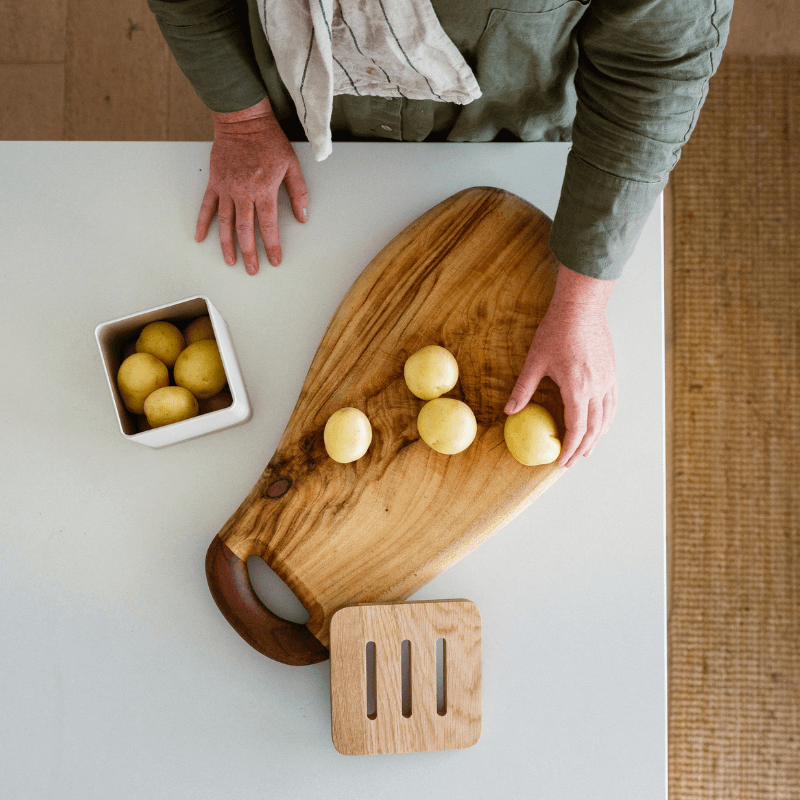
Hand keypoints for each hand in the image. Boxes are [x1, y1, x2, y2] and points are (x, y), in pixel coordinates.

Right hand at [196, 98, 307, 274]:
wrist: (243, 121)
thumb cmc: (269, 141)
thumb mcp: (291, 165)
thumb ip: (297, 192)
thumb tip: (302, 217)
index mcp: (264, 191)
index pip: (269, 226)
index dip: (272, 246)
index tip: (274, 260)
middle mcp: (244, 193)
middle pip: (246, 231)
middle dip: (249, 253)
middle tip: (252, 270)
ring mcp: (227, 189)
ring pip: (226, 224)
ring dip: (227, 245)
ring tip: (230, 262)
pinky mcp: (215, 183)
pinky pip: (207, 207)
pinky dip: (203, 223)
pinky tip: (200, 238)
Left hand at [504, 264, 617, 467]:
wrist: (582, 308)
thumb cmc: (556, 332)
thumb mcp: (535, 361)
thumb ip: (523, 389)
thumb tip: (509, 411)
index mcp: (577, 389)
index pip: (576, 428)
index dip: (569, 447)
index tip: (561, 460)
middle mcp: (596, 389)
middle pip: (594, 429)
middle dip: (582, 448)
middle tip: (571, 461)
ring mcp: (607, 381)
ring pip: (606, 418)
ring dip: (597, 438)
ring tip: (586, 450)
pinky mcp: (611, 373)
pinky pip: (612, 404)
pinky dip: (606, 420)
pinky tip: (600, 426)